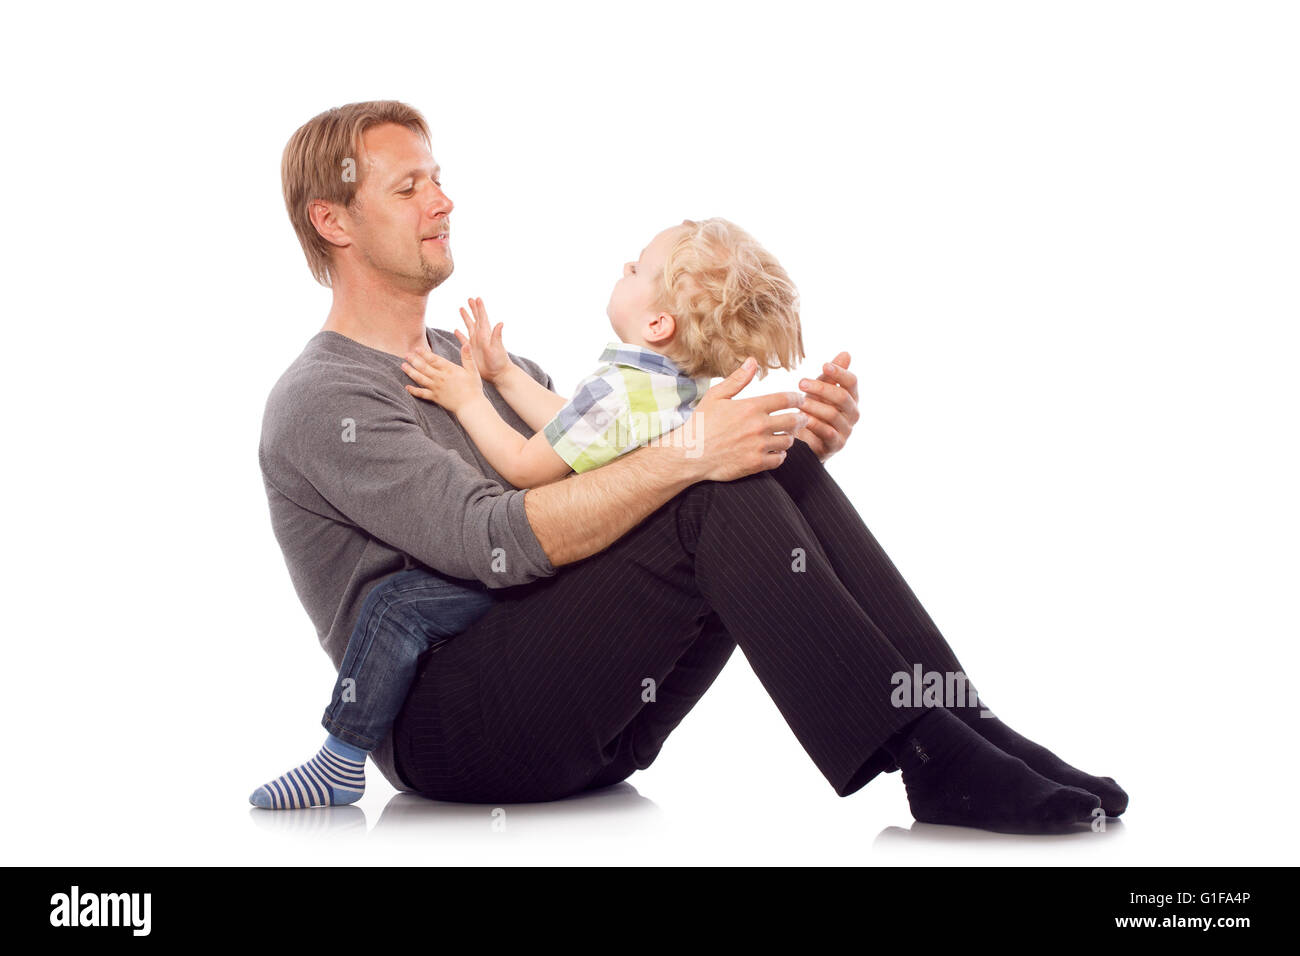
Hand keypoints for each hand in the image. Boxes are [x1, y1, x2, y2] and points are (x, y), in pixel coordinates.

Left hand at [402, 342, 484, 414]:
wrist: (471, 406)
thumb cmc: (473, 388)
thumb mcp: (473, 370)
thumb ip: (467, 357)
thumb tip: (467, 344)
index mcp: (449, 370)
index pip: (433, 359)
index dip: (424, 353)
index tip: (416, 348)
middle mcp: (440, 378)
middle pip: (424, 367)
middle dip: (414, 360)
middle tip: (405, 355)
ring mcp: (436, 388)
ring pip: (420, 378)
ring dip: (410, 372)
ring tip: (403, 366)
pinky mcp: (435, 397)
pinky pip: (422, 393)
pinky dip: (413, 390)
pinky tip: (407, 387)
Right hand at [452, 297, 513, 383]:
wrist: (498, 374)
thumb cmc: (499, 361)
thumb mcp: (497, 348)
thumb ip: (497, 335)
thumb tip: (501, 323)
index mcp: (486, 334)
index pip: (482, 318)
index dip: (479, 308)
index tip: (477, 298)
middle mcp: (480, 336)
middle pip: (475, 319)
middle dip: (473, 309)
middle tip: (469, 299)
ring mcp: (475, 343)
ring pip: (469, 326)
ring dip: (466, 318)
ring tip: (461, 308)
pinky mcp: (471, 350)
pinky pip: (464, 340)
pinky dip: (459, 334)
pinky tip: (456, 330)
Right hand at [653, 356, 805, 481]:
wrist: (689, 454)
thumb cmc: (701, 423)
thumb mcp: (716, 396)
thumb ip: (738, 379)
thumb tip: (752, 361)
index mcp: (751, 407)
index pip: (786, 399)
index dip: (797, 398)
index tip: (800, 399)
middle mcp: (758, 426)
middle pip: (794, 420)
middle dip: (801, 418)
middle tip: (803, 418)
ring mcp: (758, 446)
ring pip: (788, 441)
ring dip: (788, 437)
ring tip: (784, 434)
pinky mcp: (756, 464)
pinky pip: (779, 459)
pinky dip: (779, 455)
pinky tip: (774, 451)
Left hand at [794, 351, 858, 462]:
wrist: (804, 440)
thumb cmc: (813, 410)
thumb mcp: (819, 391)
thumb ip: (830, 376)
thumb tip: (846, 354)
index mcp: (851, 397)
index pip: (852, 382)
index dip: (840, 372)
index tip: (824, 365)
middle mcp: (853, 413)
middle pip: (843, 397)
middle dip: (821, 388)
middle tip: (801, 383)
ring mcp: (846, 430)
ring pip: (833, 414)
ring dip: (814, 406)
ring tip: (798, 402)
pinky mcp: (836, 445)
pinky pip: (827, 433)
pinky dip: (814, 425)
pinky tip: (802, 419)